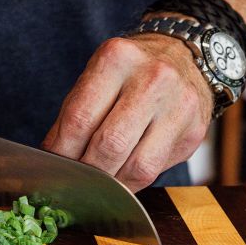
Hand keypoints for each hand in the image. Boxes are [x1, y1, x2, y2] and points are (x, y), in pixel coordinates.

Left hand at [41, 35, 213, 190]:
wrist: (181, 57)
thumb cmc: (127, 75)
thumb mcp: (96, 80)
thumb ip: (74, 118)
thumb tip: (52, 161)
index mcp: (117, 59)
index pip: (80, 119)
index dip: (62, 153)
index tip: (52, 169)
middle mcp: (153, 78)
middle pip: (109, 144)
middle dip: (86, 172)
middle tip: (72, 183)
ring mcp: (179, 105)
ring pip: (137, 166)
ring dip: (110, 185)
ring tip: (95, 186)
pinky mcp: (193, 131)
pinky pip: (156, 171)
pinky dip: (131, 183)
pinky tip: (119, 181)